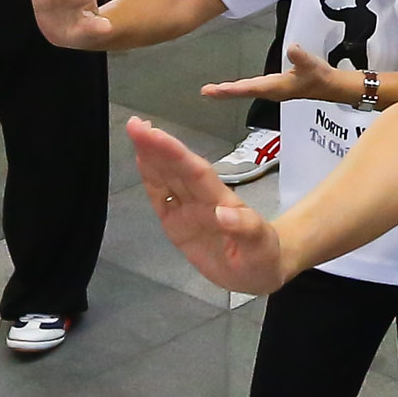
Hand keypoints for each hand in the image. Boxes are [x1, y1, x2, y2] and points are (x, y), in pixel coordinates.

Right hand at [124, 114, 290, 293]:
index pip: (195, 172)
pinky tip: (142, 163)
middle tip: (135, 124)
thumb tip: (222, 213)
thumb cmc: (262, 255)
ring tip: (135, 133)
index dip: (175, 153)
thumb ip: (246, 229)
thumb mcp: (261, 246)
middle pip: (178, 169)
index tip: (155, 134)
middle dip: (156, 147)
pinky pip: (162, 199)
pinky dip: (150, 181)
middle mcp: (203, 200)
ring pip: (167, 179)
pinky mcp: (178, 224)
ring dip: (150, 157)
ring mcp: (189, 211)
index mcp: (221, 201)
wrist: (258, 271)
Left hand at [206, 40, 356, 106]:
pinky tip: (233, 86)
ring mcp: (272, 91)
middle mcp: (271, 92)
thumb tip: (292, 48)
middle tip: (205, 92)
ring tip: (213, 90)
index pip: (249, 88)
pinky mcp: (274, 88)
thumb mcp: (312, 65)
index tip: (215, 90)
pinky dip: (239, 88)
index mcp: (276, 88)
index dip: (232, 89)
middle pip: (242, 92)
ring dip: (229, 91)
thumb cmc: (321, 78)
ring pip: (245, 91)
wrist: (331, 87)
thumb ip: (301, 57)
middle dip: (224, 92)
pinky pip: (251, 88)